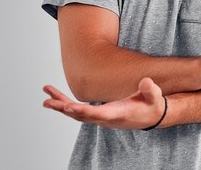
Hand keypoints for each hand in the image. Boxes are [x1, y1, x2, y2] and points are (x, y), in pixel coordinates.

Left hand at [42, 77, 166, 129]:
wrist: (151, 116)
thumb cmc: (152, 105)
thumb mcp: (154, 97)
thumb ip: (150, 90)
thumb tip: (146, 82)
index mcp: (118, 113)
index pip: (97, 114)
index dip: (82, 111)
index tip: (68, 107)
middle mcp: (105, 118)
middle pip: (81, 115)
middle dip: (64, 108)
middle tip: (48, 102)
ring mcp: (100, 117)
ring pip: (76, 113)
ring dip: (61, 105)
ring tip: (45, 99)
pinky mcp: (98, 114)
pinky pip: (79, 111)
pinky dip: (66, 105)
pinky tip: (56, 99)